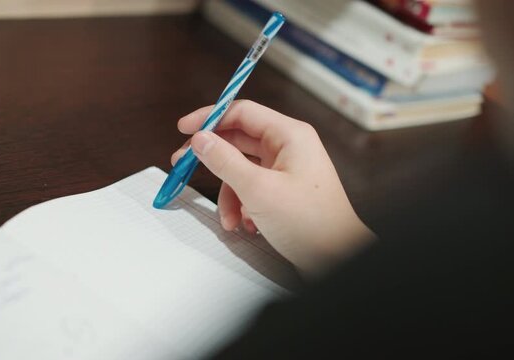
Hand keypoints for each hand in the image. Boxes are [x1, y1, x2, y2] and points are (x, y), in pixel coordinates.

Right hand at [172, 101, 374, 276]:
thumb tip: (200, 140)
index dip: (209, 118)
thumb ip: (224, 161)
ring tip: (227, 218)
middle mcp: (289, 148)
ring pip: (242, 169)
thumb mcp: (257, 190)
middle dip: (212, 158)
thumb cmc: (311, 224)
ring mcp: (287, 170)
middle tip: (183, 164)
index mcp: (289, 135)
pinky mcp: (284, 191)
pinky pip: (252, 188)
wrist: (338, 259)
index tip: (184, 128)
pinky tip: (244, 224)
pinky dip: (242, 205)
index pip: (241, 112)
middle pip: (239, 140)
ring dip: (228, 193)